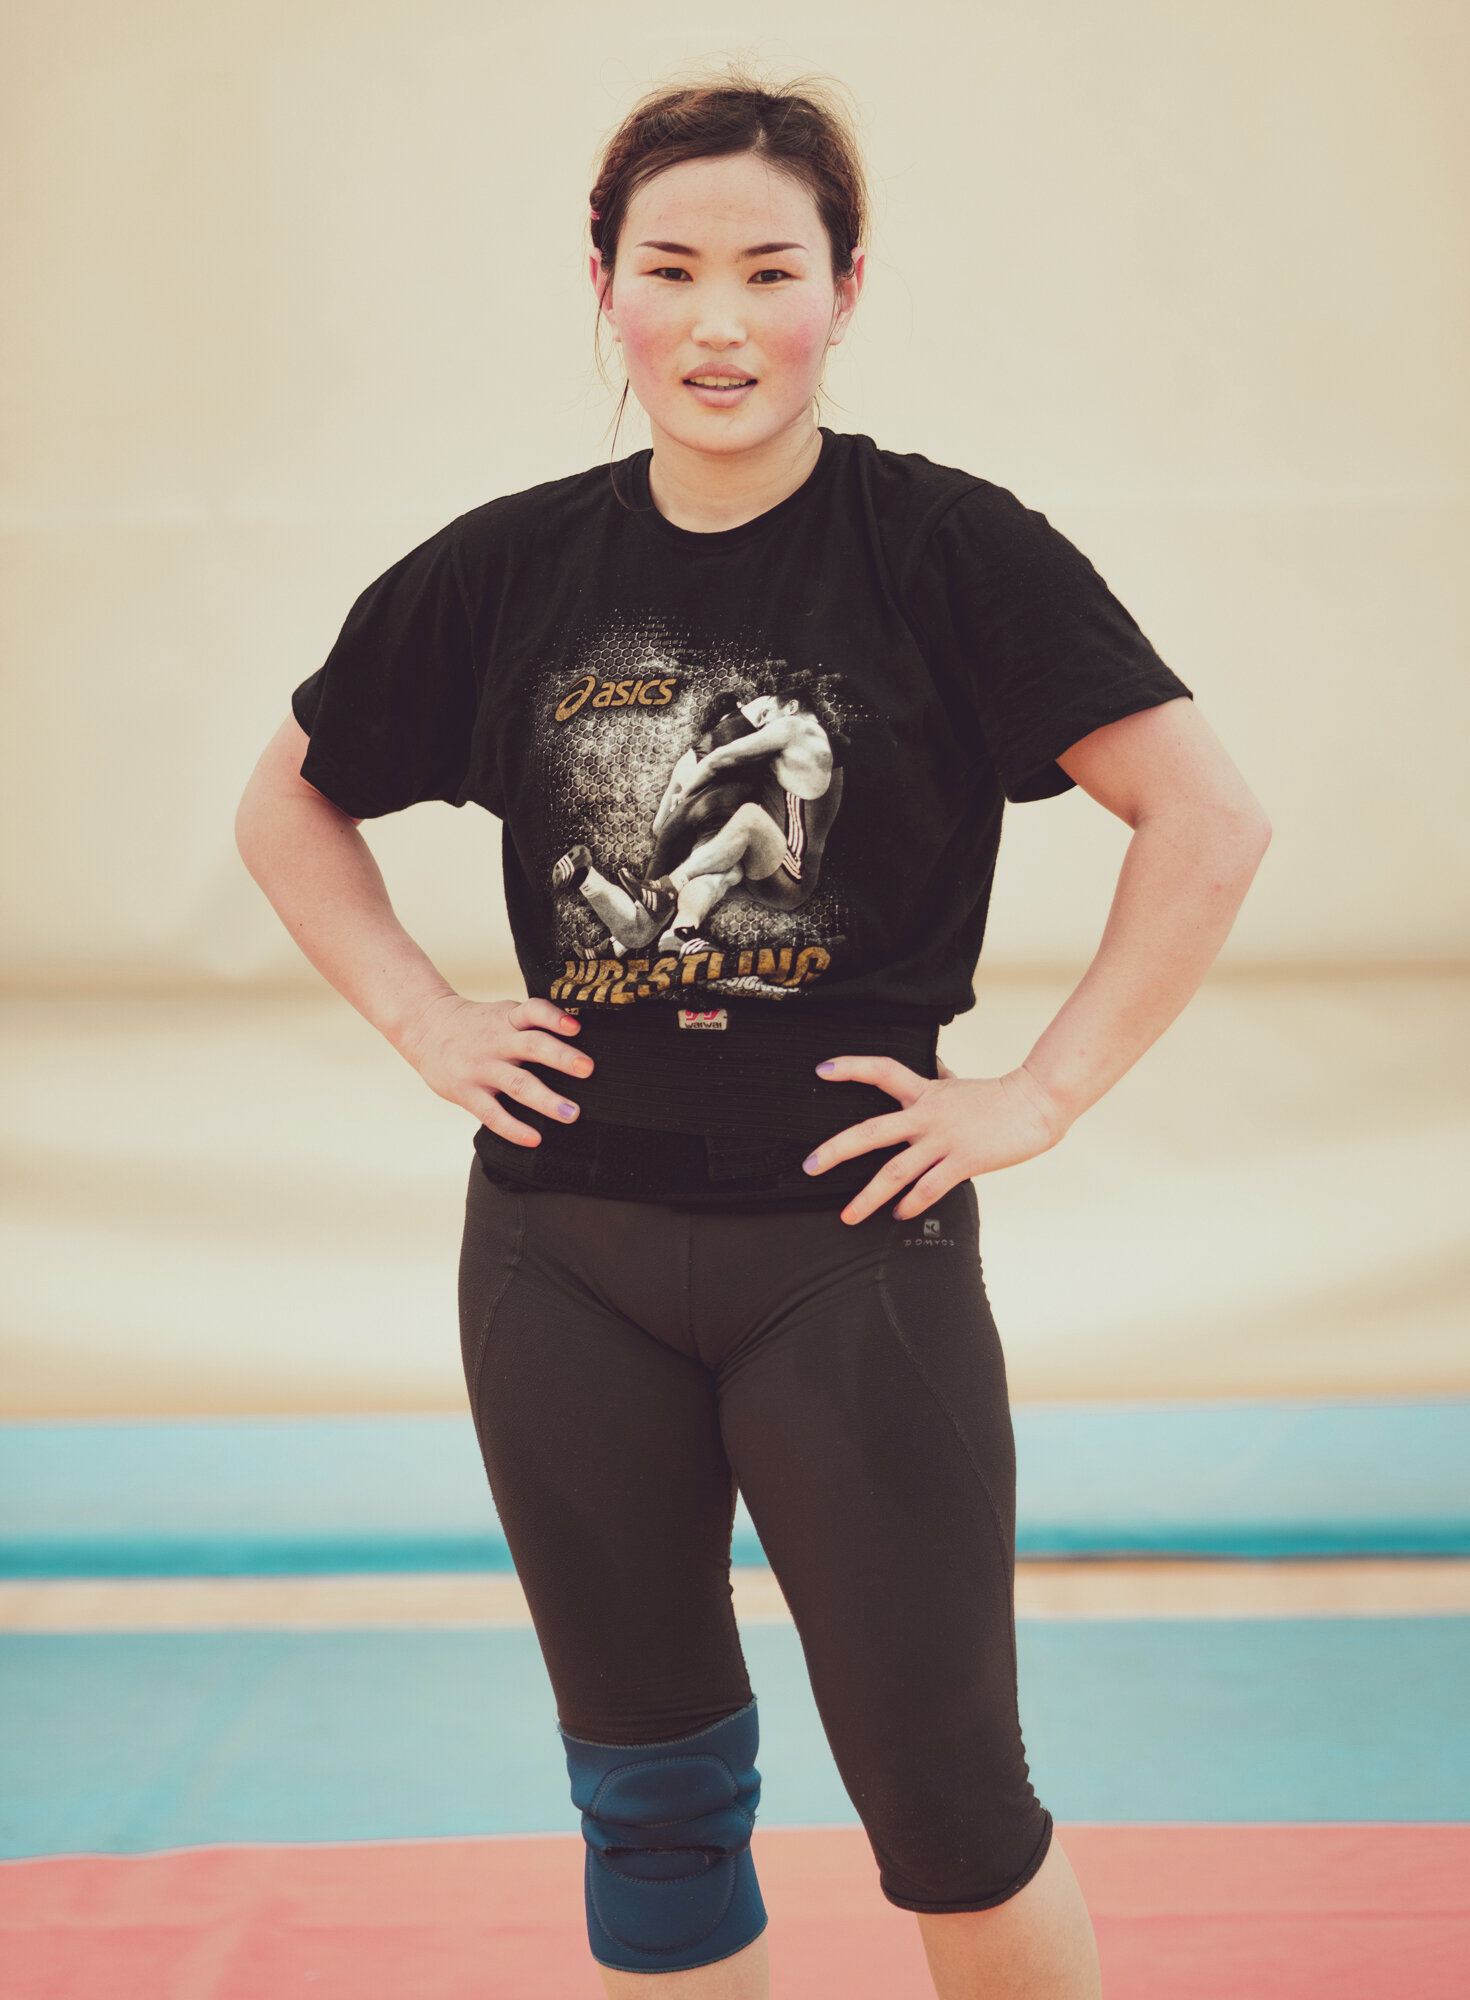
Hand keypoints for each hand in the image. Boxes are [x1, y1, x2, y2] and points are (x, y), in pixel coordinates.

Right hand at [399, 994, 592, 1146]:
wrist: (424, 1027)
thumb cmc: (475, 1025)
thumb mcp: (501, 1013)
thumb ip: (530, 1023)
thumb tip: (577, 1039)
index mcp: (507, 1018)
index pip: (533, 1011)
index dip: (554, 1017)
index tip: (576, 1028)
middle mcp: (496, 1041)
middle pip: (532, 1046)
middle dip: (561, 1058)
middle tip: (588, 1069)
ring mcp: (481, 1068)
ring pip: (517, 1084)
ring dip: (546, 1099)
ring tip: (571, 1113)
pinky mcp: (467, 1092)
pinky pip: (492, 1113)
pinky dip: (514, 1128)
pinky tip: (534, 1138)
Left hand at [804, 1056, 1067, 1223]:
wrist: (1037, 1104)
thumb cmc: (1000, 1095)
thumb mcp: (961, 1082)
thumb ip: (942, 1077)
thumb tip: (935, 1065)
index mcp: (925, 1092)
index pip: (881, 1071)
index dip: (851, 1068)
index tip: (821, 1070)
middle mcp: (927, 1115)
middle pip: (871, 1132)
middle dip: (836, 1151)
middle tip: (810, 1167)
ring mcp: (943, 1140)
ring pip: (895, 1171)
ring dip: (867, 1197)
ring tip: (848, 1215)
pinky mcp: (964, 1161)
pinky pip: (929, 1188)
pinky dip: (912, 1203)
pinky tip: (899, 1214)